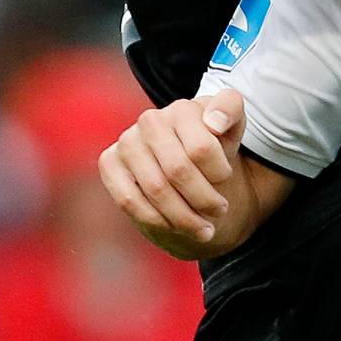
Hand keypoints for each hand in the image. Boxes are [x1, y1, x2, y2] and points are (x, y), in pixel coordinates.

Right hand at [99, 91, 260, 259]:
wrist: (182, 154)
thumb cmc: (211, 140)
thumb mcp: (232, 124)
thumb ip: (231, 110)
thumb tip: (215, 123)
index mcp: (182, 109)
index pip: (201, 149)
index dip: (219, 173)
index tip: (226, 179)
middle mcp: (150, 121)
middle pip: (178, 171)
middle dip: (204, 199)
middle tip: (220, 212)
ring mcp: (127, 141)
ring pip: (156, 190)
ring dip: (184, 218)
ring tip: (205, 230)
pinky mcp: (109, 162)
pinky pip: (129, 200)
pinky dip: (156, 220)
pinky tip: (175, 228)